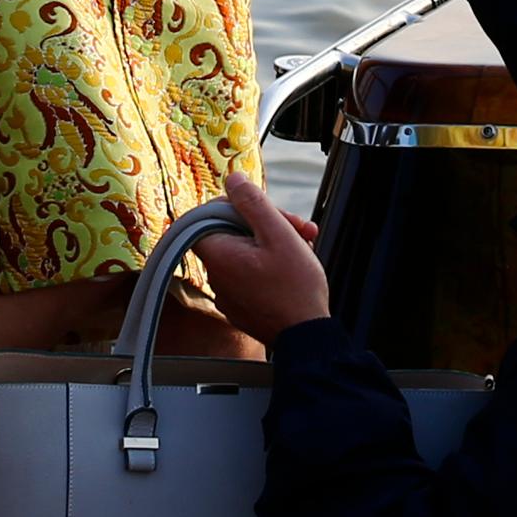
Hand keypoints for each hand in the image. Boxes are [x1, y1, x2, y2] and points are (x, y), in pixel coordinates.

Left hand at [200, 172, 329, 344]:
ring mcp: (228, 293)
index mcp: (217, 255)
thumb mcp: (278, 234)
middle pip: (231, 232)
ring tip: (305, 244)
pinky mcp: (242, 305)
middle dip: (266, 223)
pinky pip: (250, 273)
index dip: (235, 204)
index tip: (262, 208)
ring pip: (246, 252)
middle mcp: (216, 275)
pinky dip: (270, 264)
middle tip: (298, 227)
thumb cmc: (295, 289)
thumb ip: (253, 203)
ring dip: (274, 242)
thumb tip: (233, 180)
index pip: (208, 214)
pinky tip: (296, 264)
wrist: (308, 337)